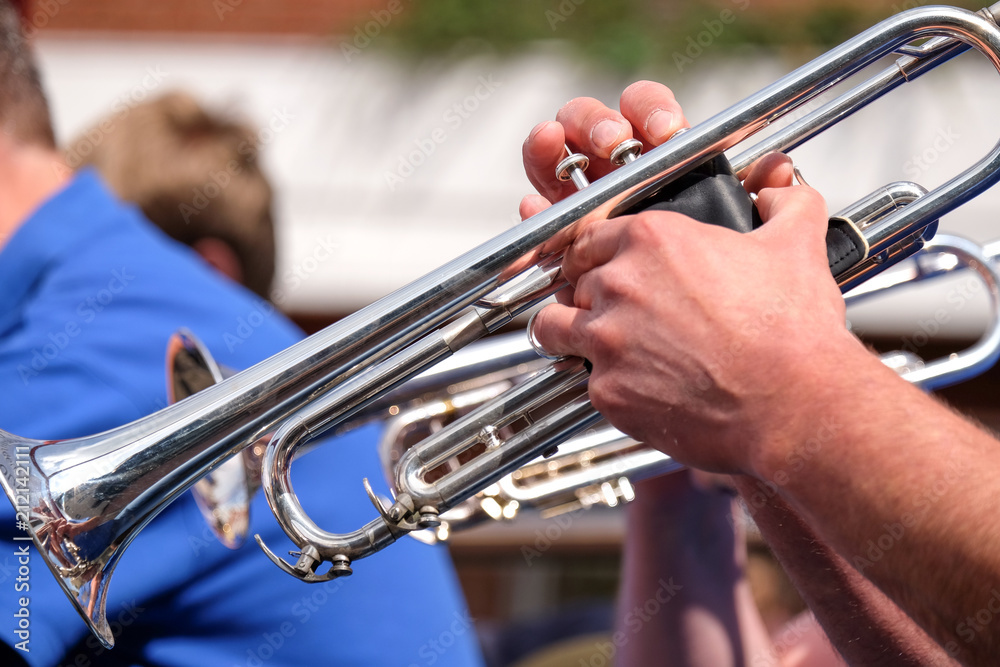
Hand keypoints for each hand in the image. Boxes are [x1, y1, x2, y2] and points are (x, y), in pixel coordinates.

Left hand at [524, 83, 857, 475]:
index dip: (596, 251)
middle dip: (588, 294)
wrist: (794, 405)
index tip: (602, 263)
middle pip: (573, 281)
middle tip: (611, 309)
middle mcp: (619, 285)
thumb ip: (783, 203)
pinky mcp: (607, 390)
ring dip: (567, 332)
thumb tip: (779, 188)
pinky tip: (634, 385)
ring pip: (554, 327)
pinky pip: (585, 381)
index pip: (589, 234)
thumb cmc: (792, 333)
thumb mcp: (797, 246)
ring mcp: (606, 340)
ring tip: (596, 342)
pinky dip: (604, 383)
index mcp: (652, 240)